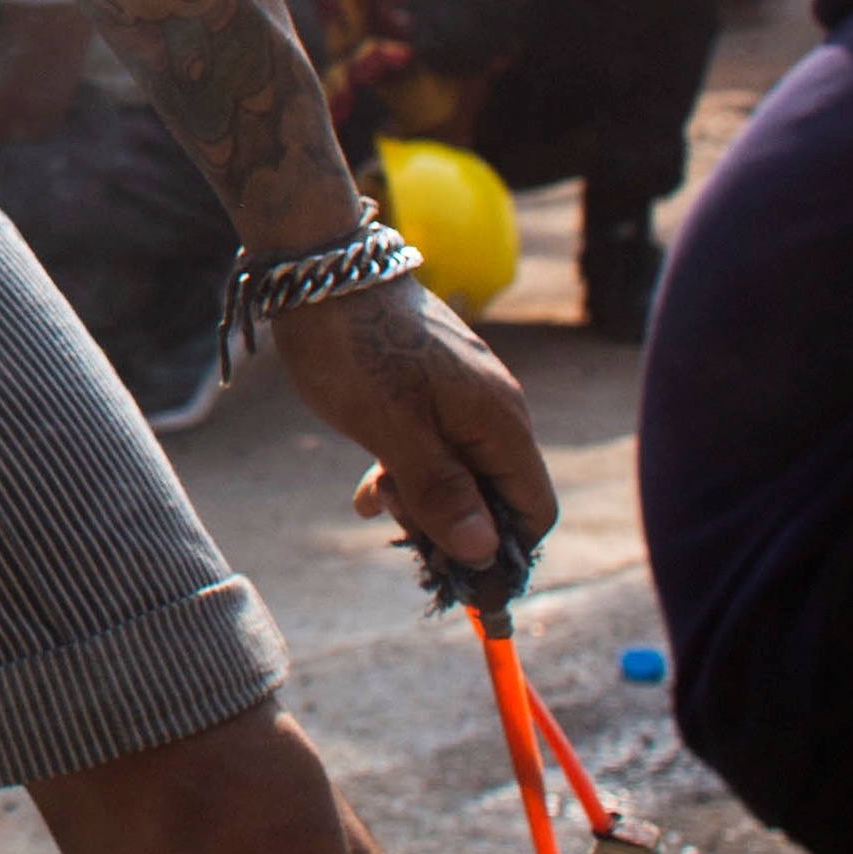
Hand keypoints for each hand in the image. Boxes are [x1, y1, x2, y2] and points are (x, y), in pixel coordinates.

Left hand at [281, 276, 554, 582]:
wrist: (319, 269)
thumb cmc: (355, 351)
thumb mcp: (394, 434)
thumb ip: (442, 493)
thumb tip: (485, 552)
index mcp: (501, 422)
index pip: (533, 510)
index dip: (504, 554)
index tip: (461, 584)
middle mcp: (495, 407)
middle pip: (497, 495)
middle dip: (453, 526)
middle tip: (397, 531)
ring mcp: (463, 392)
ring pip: (460, 471)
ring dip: (422, 498)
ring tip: (373, 504)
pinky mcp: (430, 382)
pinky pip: (434, 444)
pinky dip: (408, 470)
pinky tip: (369, 487)